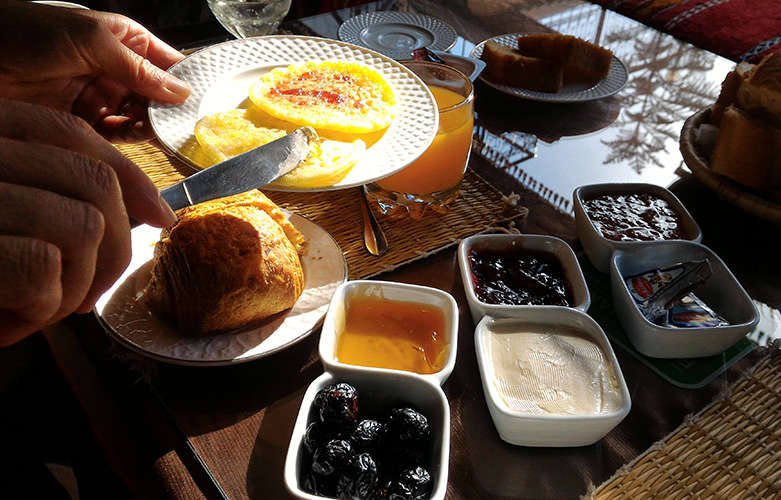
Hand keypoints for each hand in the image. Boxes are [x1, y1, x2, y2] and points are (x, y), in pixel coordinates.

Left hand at [0, 1, 190, 142]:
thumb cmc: (26, 33)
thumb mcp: (92, 41)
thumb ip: (139, 68)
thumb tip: (180, 91)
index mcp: (126, 41)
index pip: (170, 65)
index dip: (187, 84)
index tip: (201, 102)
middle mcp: (119, 70)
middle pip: (160, 97)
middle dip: (171, 110)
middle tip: (182, 123)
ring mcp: (103, 97)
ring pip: (143, 119)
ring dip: (152, 126)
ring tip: (159, 130)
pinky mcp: (86, 124)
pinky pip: (119, 136)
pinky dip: (130, 140)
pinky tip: (138, 137)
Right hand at [0, 99, 177, 345]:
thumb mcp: (2, 217)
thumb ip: (53, 196)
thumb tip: (149, 210)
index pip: (71, 136)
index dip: (128, 177)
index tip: (158, 217)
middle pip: (91, 182)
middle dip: (114, 247)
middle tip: (86, 294)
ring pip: (82, 226)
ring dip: (75, 287)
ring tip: (37, 310)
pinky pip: (43, 270)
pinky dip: (38, 311)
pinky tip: (8, 323)